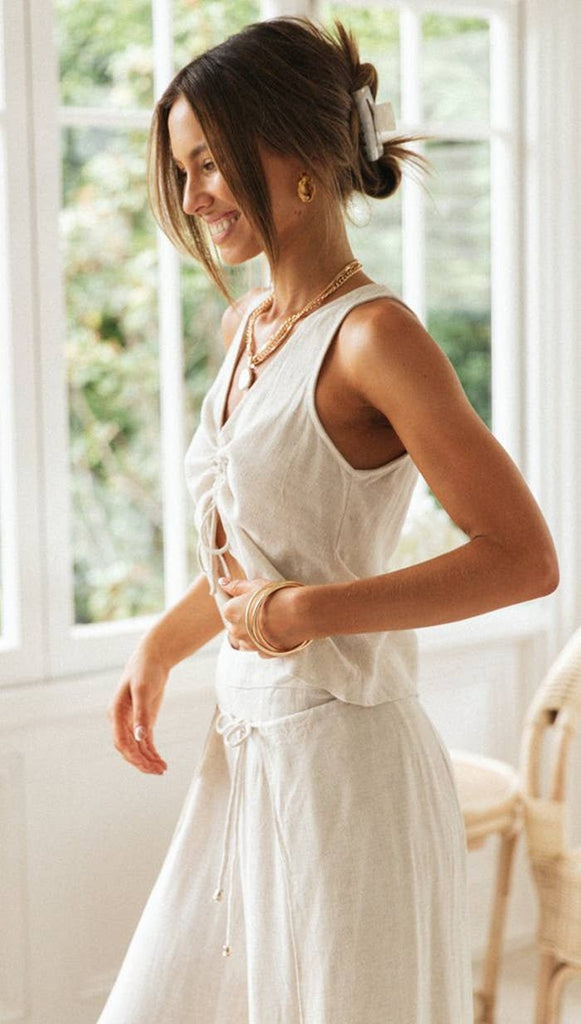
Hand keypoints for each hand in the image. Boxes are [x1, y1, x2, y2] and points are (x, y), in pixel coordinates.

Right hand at [106, 638, 168, 773]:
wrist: (152, 659)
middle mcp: (120, 720)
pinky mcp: (142, 721)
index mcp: (116, 713)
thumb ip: (141, 714)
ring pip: (136, 748)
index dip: (132, 754)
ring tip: (161, 770)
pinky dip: (151, 753)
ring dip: (147, 760)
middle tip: (157, 771)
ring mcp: (131, 722)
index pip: (120, 741)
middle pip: (127, 749)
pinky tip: (160, 762)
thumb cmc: (145, 671)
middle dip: (141, 762)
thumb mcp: (143, 691)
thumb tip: (139, 737)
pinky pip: (144, 743)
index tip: (145, 764)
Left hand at [218, 576, 308, 656]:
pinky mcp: (264, 654)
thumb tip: (222, 582)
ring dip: (253, 634)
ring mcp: (249, 645)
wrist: (301, 613)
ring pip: (245, 640)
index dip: (240, 604)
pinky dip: (265, 643)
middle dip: (245, 620)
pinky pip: (260, 649)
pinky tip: (276, 633)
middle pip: (235, 626)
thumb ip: (236, 586)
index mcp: (230, 612)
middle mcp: (235, 631)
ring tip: (270, 622)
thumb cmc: (277, 596)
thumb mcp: (255, 585)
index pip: (228, 610)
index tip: (253, 601)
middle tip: (263, 610)